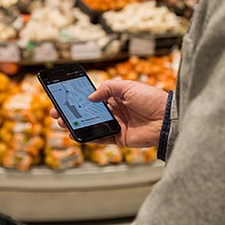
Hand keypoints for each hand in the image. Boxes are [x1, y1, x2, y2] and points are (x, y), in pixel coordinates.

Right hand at [50, 79, 167, 147]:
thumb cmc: (151, 98)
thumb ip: (107, 89)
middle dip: (72, 112)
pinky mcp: (120, 138)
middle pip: (89, 112)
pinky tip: (77, 134)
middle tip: (57, 113)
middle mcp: (115, 110)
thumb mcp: (128, 86)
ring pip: (92, 125)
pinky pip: (101, 138)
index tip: (64, 98)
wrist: (166, 118)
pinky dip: (89, 137)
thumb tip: (90, 97)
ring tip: (63, 124)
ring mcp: (116, 124)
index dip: (78, 98)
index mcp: (116, 96)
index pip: (92, 97)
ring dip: (77, 125)